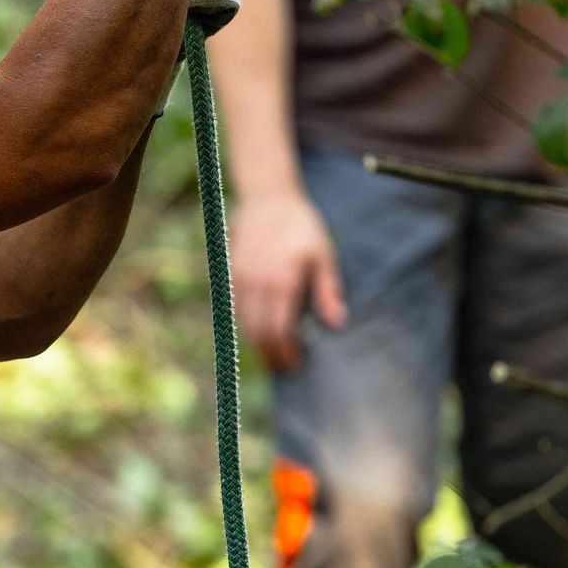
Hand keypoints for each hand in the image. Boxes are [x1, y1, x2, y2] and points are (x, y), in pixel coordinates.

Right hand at [231, 187, 346, 370]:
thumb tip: (337, 323)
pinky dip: (246, 326)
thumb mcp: (323, 254)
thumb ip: (327, 290)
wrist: (267, 200)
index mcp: (283, 281)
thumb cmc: (301, 226)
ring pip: (243, 324)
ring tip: (272, 355)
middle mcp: (257, 284)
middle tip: (284, 367)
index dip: (286, 352)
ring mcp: (240, 280)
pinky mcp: (230, 276)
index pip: (279, 330)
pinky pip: (235, 310)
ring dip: (256, 344)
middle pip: (258, 333)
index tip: (296, 364)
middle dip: (270, 355)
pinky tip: (259, 332)